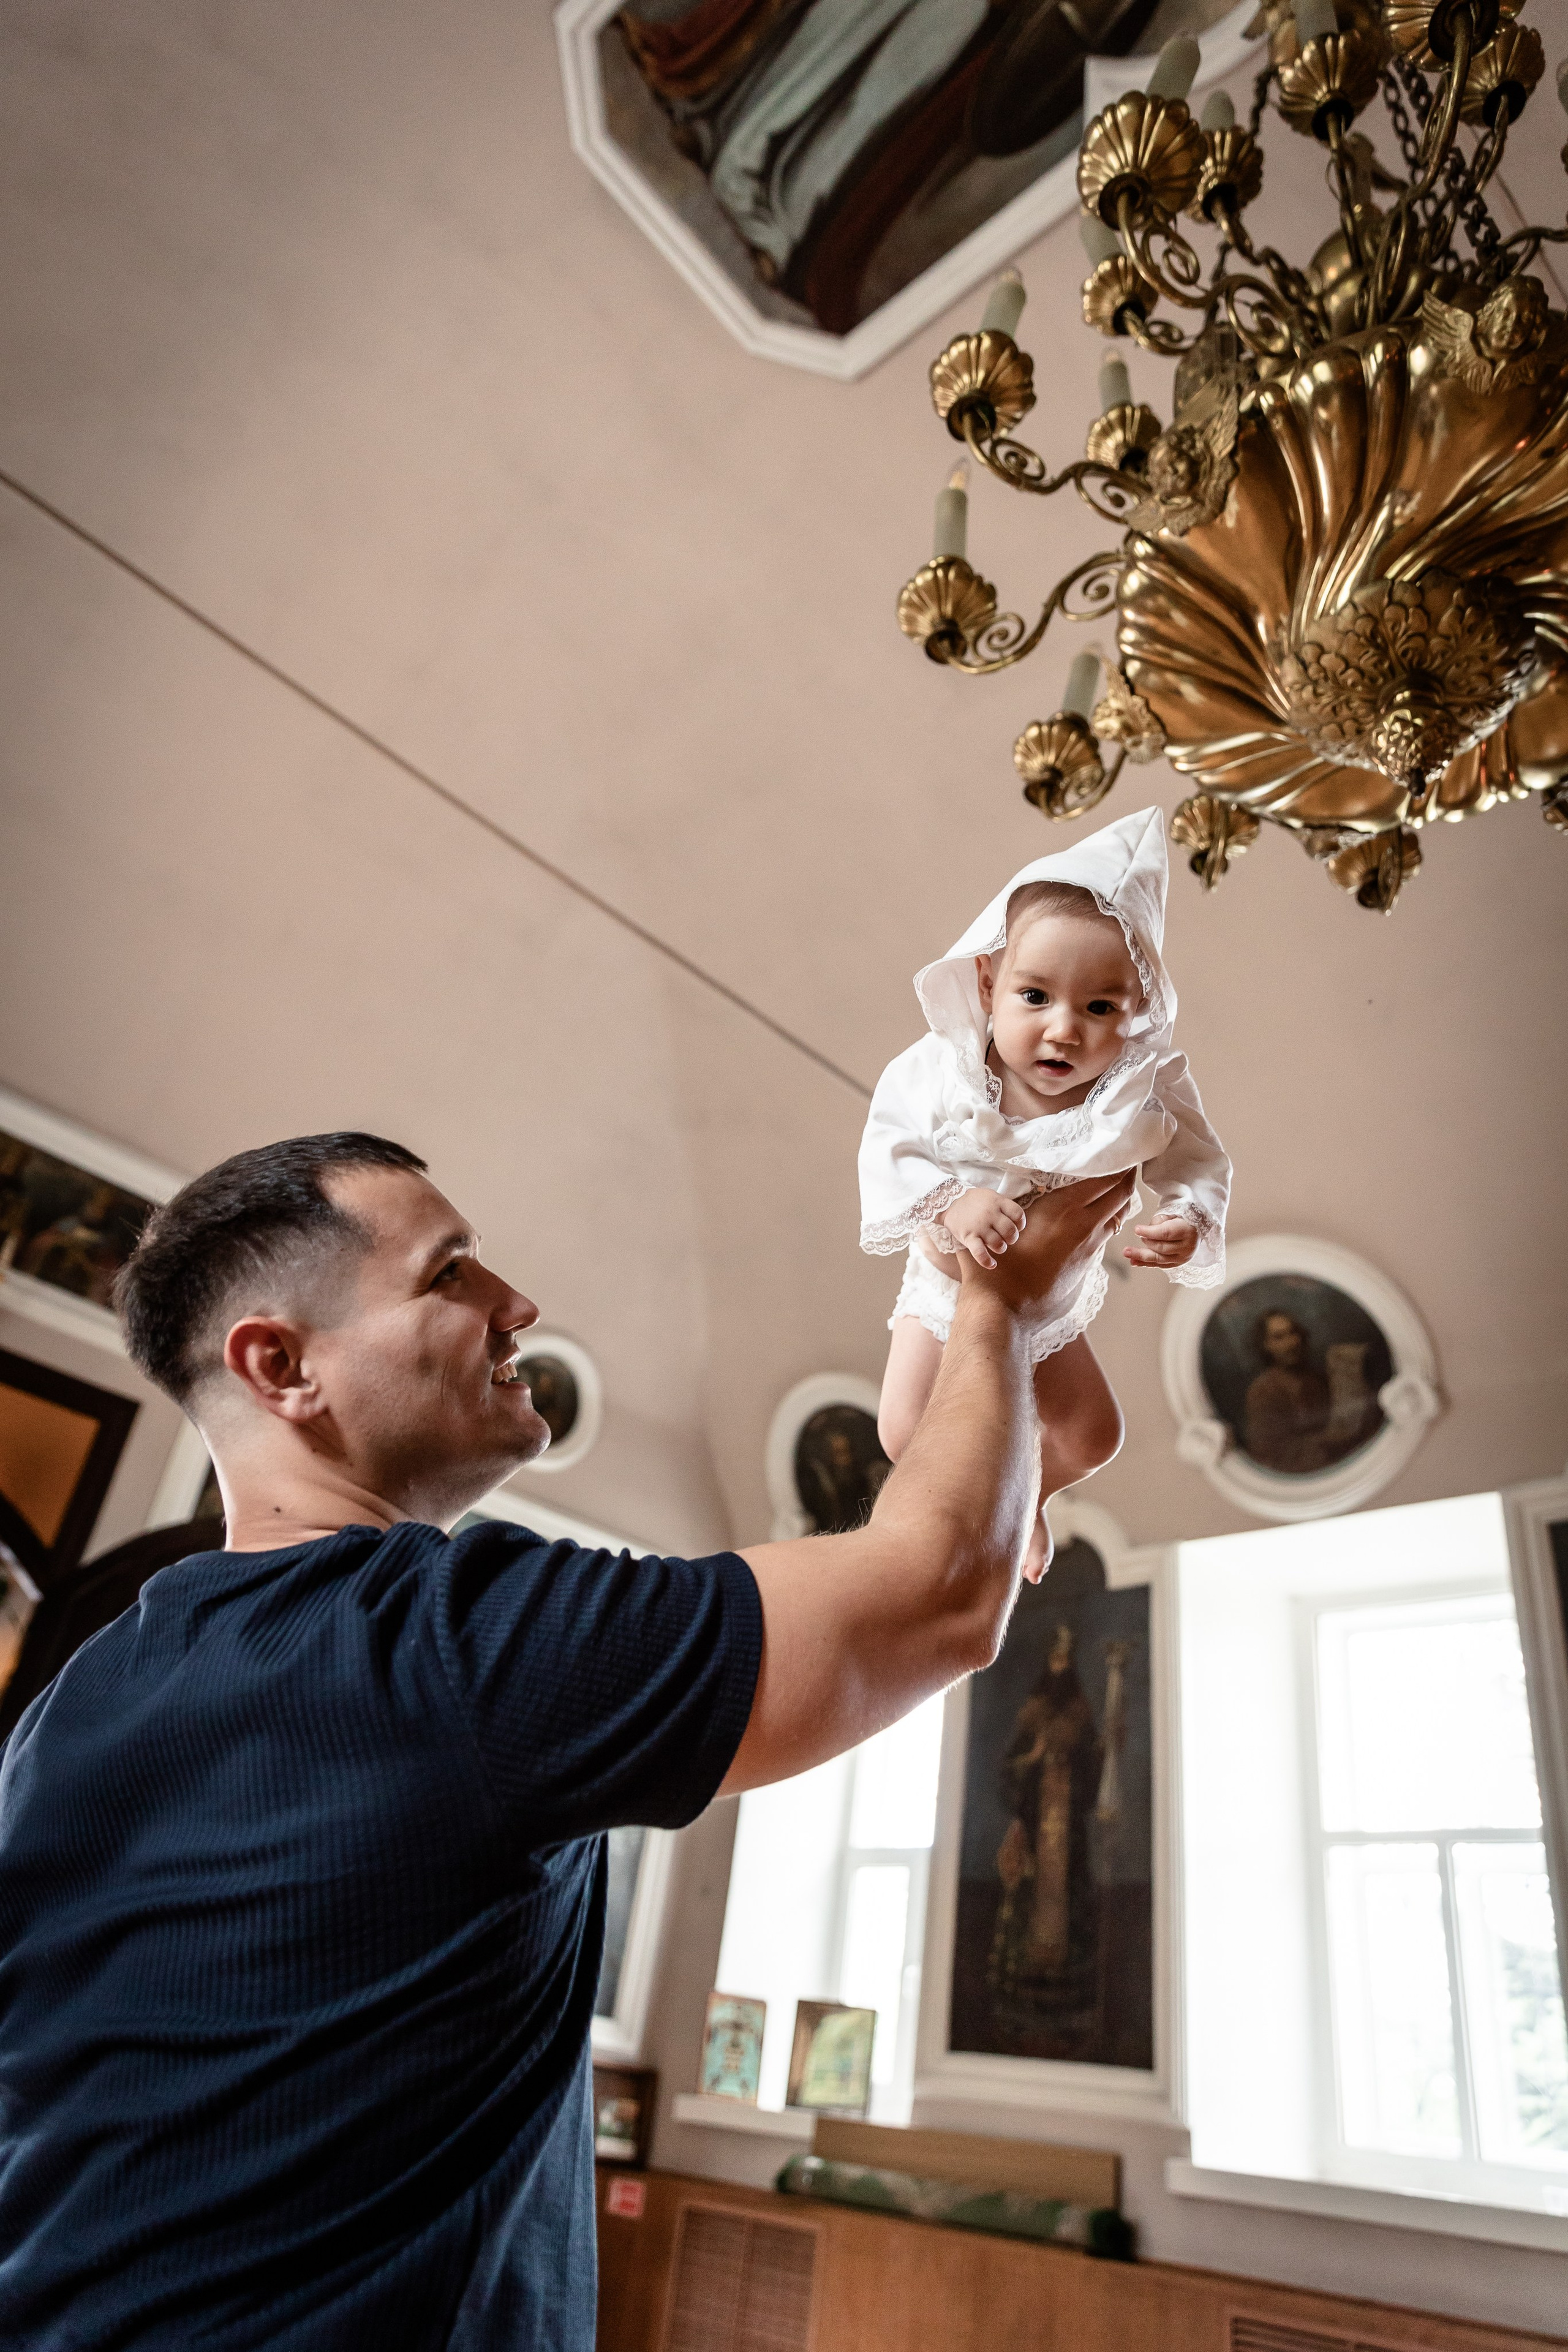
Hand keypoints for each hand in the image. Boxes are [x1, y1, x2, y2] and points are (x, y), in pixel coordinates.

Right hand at [938, 1187, 1025, 1270]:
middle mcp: (990, 1214)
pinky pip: (980, 1253)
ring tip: (998, 1246)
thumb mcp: (991, 1196)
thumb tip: (1017, 1222)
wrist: (949, 1202)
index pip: (1018, 1214)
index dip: (1021, 1223)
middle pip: (1010, 1231)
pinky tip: (992, 1264)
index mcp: (997, 1202)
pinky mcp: (969, 1237)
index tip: (1017, 1226)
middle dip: (1012, 1238)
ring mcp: (979, 1226)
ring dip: (1001, 1248)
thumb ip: (1004, 1206)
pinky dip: (987, 1261)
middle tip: (1007, 1238)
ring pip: (999, 1244)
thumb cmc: (974, 1201)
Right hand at [955, 1171, 1136, 1319]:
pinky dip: (1108, 1221)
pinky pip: (1104, 1236)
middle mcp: (1083, 1225)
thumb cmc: (997, 1263)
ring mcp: (1088, 1247)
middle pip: (1120, 1196)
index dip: (1119, 1164)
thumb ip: (1020, 1200)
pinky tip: (1099, 1217)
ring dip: (1120, 1201)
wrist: (1003, 1308)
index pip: (1106, 1179)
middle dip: (1127, 1178)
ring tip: (1119, 1187)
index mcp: (1064, 1208)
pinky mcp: (1085, 1265)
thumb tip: (1027, 1185)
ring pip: (1117, 1218)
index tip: (1123, 1153)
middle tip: (1129, 1164)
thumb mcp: (1006, 1219)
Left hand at [1124, 1213, 1197, 1270]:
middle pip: (1161, 1248)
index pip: (1166, 1233)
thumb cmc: (1181, 1220)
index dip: (1150, 1232)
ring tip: (1127, 1253)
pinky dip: (1146, 1263)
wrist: (1196, 1230)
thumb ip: (1159, 1222)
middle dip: (1143, 1246)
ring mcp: (1182, 1258)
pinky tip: (1134, 1261)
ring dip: (1141, 1257)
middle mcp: (1186, 1247)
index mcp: (1187, 1231)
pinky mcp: (1177, 1264)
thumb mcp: (1172, 1215)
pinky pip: (1160, 1265)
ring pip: (1159, 1259)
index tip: (1136, 1229)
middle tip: (1127, 1248)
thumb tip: (1144, 1233)